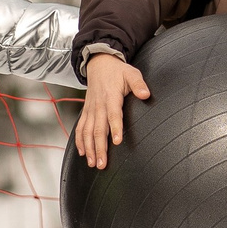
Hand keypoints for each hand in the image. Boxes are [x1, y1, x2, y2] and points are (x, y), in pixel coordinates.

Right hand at [73, 52, 151, 169]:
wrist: (99, 64)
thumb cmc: (117, 71)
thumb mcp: (131, 73)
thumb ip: (138, 84)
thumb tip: (146, 94)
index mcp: (111, 97)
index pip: (113, 115)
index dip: (115, 128)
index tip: (117, 141)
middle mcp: (98, 105)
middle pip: (98, 129)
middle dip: (99, 147)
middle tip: (102, 163)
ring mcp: (91, 109)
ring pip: (88, 132)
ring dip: (89, 148)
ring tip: (93, 163)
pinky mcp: (86, 111)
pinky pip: (81, 127)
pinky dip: (80, 141)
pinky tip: (83, 153)